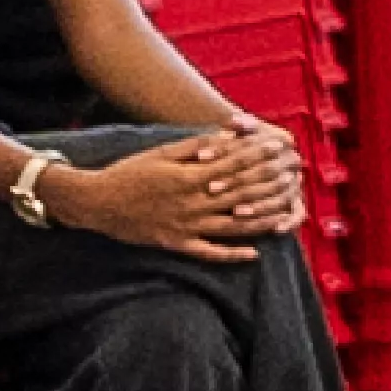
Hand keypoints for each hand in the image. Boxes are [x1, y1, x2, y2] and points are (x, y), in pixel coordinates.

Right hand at [93, 127, 282, 258]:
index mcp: (188, 177)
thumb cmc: (129, 172)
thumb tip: (228, 136)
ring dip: (261, 220)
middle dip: (269, 185)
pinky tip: (254, 254)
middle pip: (239, 194)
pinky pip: (208, 252)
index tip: (281, 149)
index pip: (234, 165)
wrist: (95, 201)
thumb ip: (197, 146)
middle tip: (294, 178)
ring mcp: (185, 226)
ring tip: (286, 216)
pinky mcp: (175, 243)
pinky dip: (231, 255)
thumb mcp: (161, 153)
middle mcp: (190, 203)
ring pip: (232, 225)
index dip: (259, 157)